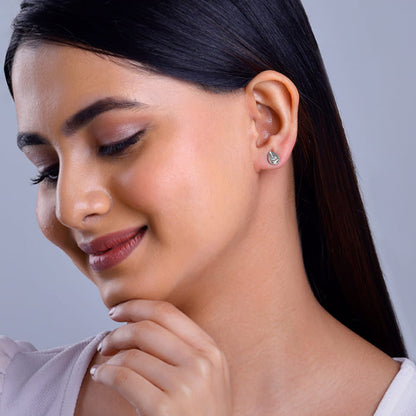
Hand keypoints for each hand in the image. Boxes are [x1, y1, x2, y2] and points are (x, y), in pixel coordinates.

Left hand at [91, 300, 231, 415]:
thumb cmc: (199, 413)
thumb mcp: (208, 375)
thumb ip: (186, 348)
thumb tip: (140, 321)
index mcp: (211, 351)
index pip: (168, 312)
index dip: (137, 306)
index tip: (118, 312)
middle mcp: (201, 364)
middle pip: (147, 329)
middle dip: (118, 331)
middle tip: (106, 342)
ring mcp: (184, 387)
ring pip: (132, 354)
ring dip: (110, 355)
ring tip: (104, 363)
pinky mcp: (163, 410)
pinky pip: (123, 377)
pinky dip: (105, 373)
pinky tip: (101, 376)